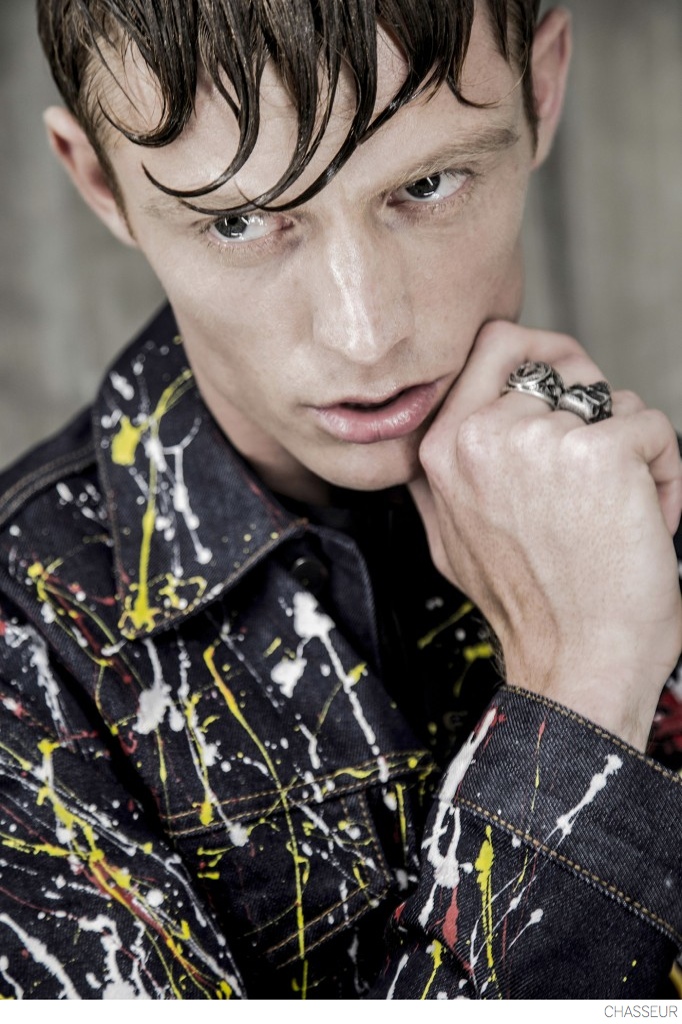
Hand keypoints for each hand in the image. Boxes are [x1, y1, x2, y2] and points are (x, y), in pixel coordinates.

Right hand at [410, 321, 681, 750]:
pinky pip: (652, 426)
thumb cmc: (528, 607)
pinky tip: (648, 518)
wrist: (576, 662)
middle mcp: (480, 435)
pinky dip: (665, 471)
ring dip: (630, 448)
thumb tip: (466, 422)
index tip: (565, 378)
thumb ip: (446, 473)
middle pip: (561, 365)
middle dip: (593, 406)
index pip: (492, 345)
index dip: (539, 352)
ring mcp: (537, 440)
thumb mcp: (450, 536)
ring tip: (622, 508)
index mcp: (441, 449)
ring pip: (611, 399)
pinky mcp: (599, 452)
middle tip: (604, 458)